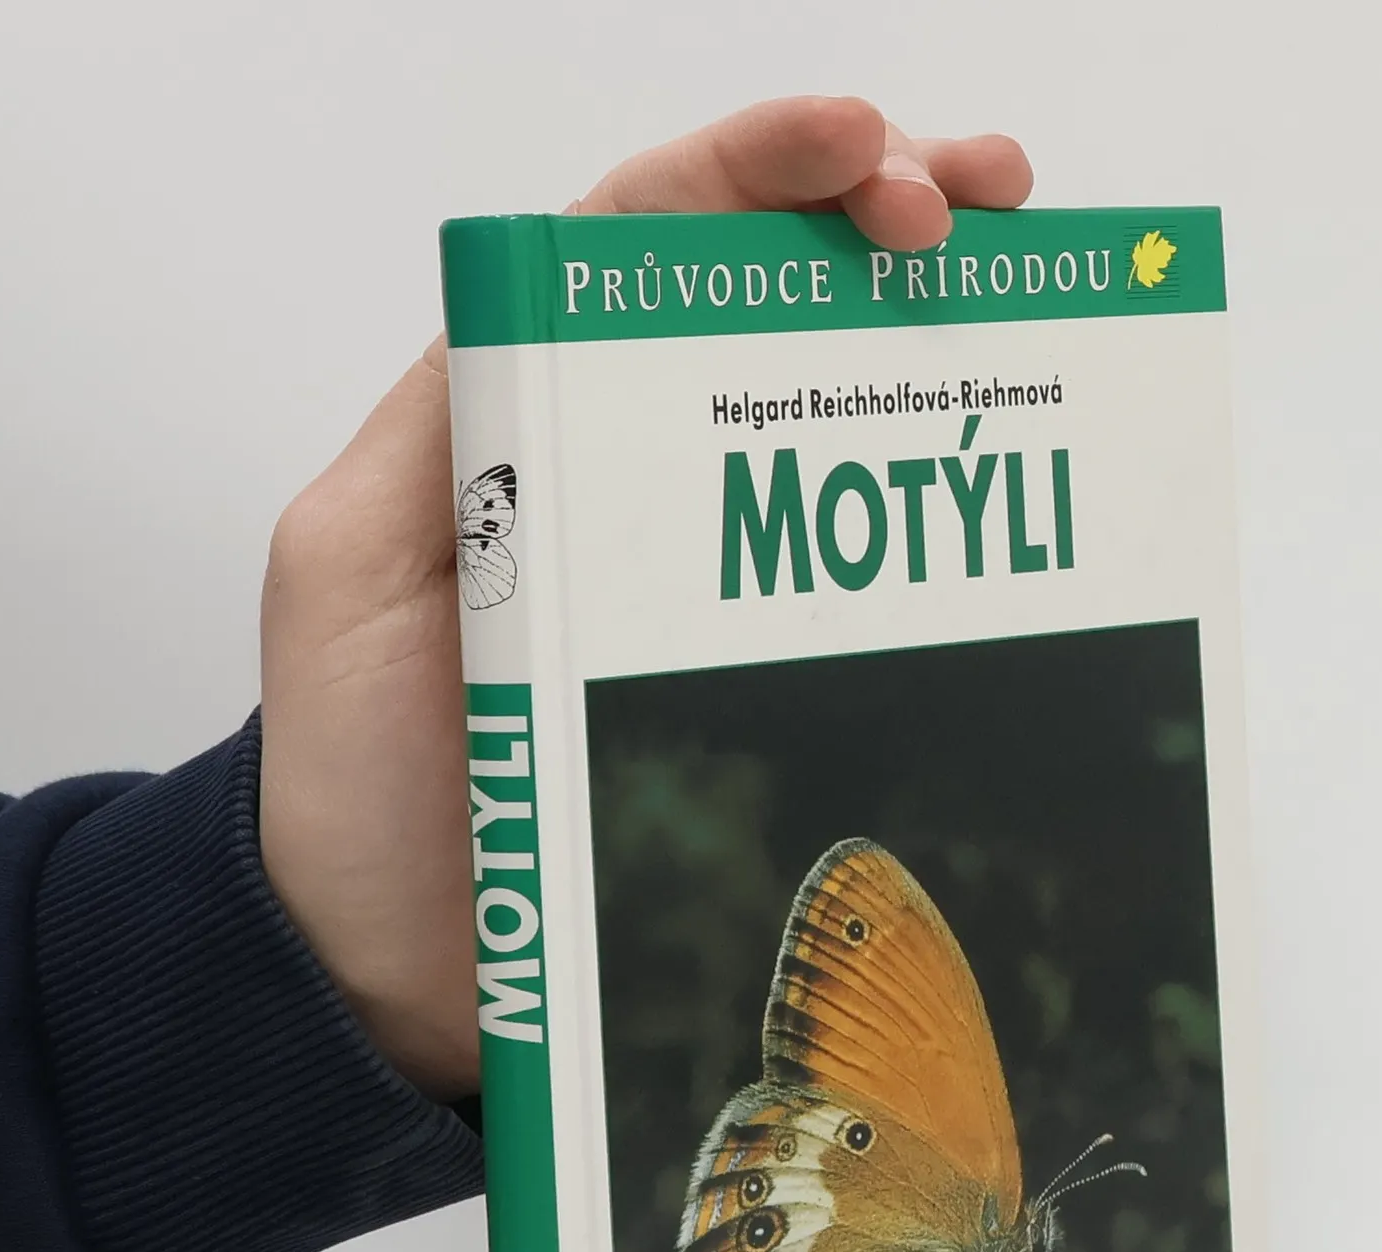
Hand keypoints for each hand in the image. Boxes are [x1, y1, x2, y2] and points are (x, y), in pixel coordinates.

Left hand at [258, 98, 1032, 1101]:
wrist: (390, 967)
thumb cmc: (351, 777)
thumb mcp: (349, 573)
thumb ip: (439, 434)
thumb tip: (549, 305)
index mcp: (532, 423)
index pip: (652, 245)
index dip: (762, 170)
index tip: (868, 153)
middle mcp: (635, 480)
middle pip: (770, 304)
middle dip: (885, 216)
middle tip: (994, 200)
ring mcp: (708, 583)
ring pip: (832, 425)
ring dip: (933, 339)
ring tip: (1032, 284)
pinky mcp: (756, 685)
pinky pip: (860, 584)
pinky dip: (937, 521)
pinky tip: (1007, 493)